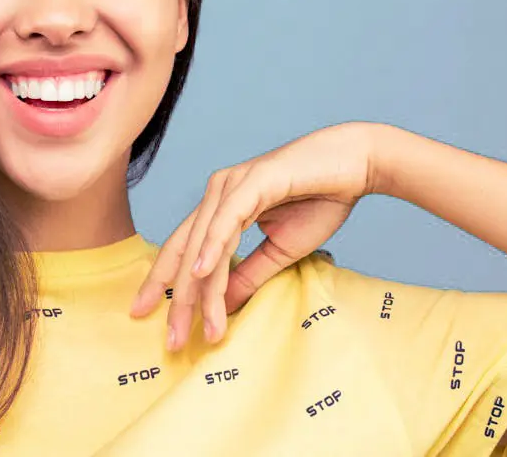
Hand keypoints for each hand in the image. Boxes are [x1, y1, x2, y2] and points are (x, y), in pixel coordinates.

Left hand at [129, 121, 380, 349]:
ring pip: (203, 244)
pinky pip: (226, 220)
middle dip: (174, 298)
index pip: (184, 251)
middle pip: (184, 250)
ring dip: (198, 289)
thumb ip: (247, 275)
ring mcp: (231, 185)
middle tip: (170, 340)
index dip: (165, 285)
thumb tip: (221, 307)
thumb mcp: (278, 251)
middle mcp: (217, 193)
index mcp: (220, 206)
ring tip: (191, 326)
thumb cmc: (320, 201)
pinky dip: (212, 248)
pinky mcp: (251, 181)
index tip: (150, 318)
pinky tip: (202, 274)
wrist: (356, 166)